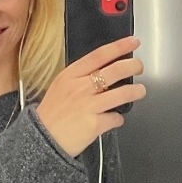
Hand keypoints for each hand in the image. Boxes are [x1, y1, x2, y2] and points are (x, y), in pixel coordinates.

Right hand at [36, 37, 145, 156]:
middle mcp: (80, 88)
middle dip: (133, 66)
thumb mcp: (60, 87)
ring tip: (140, 91)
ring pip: (122, 94)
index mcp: (70, 75)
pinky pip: (115, 118)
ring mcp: (88, 106)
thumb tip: (103, 72)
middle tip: (139, 67)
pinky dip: (118, 119)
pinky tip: (114, 119)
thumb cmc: (52, 114)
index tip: (134, 42)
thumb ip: (80, 78)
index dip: (120, 47)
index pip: (99, 55)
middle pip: (115, 71)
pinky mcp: (94, 125)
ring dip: (135, 91)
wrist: (41, 140)